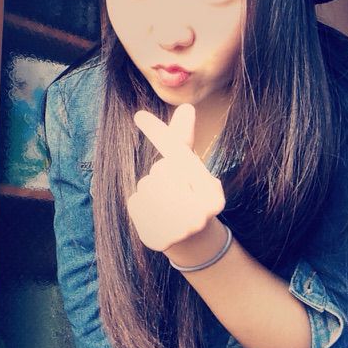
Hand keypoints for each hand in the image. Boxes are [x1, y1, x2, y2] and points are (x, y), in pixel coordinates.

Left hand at [128, 103, 225, 251]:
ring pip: (147, 186)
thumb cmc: (190, 195)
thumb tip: (186, 106)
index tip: (138, 115)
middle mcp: (200, 214)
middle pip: (161, 170)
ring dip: (150, 190)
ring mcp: (178, 229)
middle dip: (163, 174)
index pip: (184, 160)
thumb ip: (184, 140)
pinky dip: (140, 206)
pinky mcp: (157, 238)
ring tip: (165, 205)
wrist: (191, 242)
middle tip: (175, 192)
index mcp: (212, 195)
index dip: (161, 135)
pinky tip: (155, 217)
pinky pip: (135, 203)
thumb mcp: (192, 167)